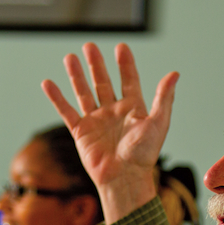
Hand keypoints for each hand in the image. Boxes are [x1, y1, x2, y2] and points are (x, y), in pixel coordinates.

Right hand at [41, 42, 179, 223]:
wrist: (124, 178)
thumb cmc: (144, 155)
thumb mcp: (158, 123)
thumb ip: (164, 98)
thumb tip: (174, 74)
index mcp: (133, 109)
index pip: (129, 81)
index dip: (125, 64)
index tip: (121, 47)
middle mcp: (114, 113)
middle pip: (103, 82)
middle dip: (97, 65)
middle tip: (90, 46)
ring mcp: (96, 121)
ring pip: (84, 93)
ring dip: (77, 76)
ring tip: (70, 57)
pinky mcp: (81, 132)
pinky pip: (67, 111)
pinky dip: (57, 98)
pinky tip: (48, 83)